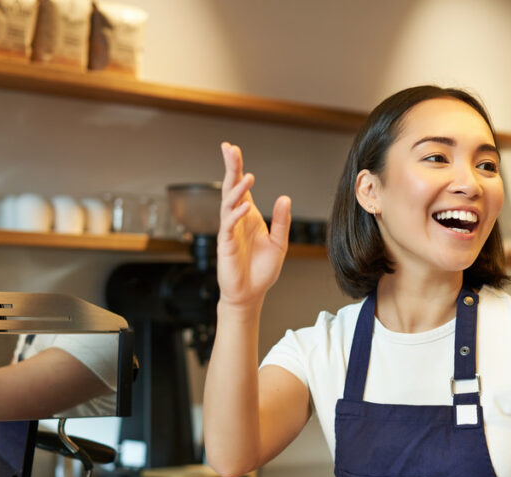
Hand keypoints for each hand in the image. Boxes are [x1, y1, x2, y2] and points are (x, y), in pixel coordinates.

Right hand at [217, 142, 290, 309]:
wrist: (250, 294)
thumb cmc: (262, 270)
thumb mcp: (279, 243)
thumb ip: (281, 221)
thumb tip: (284, 198)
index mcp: (249, 216)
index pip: (241, 187)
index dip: (236, 167)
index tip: (231, 148)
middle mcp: (237, 220)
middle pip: (230, 188)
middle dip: (230, 168)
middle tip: (230, 149)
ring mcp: (229, 231)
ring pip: (229, 204)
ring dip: (237, 190)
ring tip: (248, 178)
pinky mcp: (226, 245)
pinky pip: (229, 226)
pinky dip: (236, 215)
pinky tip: (245, 207)